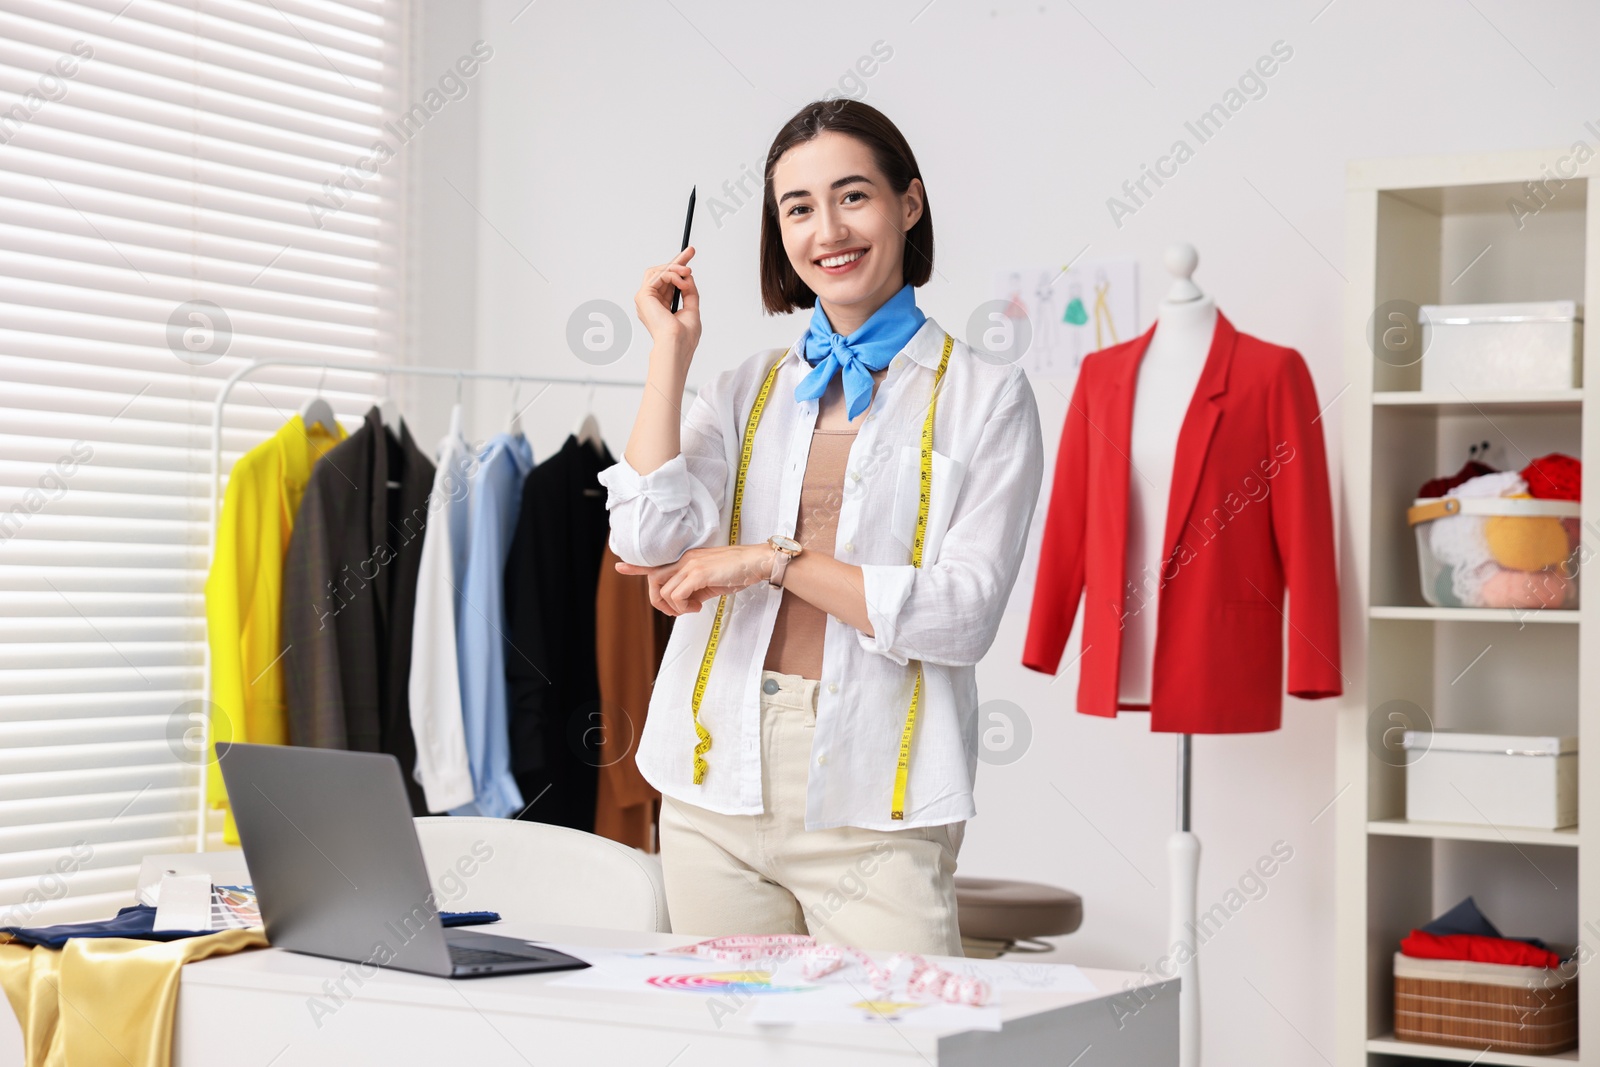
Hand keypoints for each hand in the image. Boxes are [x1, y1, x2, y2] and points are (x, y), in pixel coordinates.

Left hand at [614, 543, 771, 615]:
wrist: (756, 561)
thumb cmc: (738, 571)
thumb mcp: (711, 580)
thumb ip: (695, 587)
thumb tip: (686, 602)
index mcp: (687, 558)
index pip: (656, 562)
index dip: (636, 566)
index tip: (619, 566)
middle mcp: (685, 559)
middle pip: (654, 579)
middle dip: (658, 600)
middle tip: (675, 611)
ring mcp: (691, 565)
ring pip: (665, 591)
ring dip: (674, 607)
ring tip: (692, 609)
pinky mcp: (698, 574)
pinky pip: (677, 595)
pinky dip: (683, 607)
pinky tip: (697, 607)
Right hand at [634, 245, 700, 358]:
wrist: (677, 344)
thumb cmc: (684, 336)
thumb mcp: (691, 309)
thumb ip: (689, 292)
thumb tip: (688, 276)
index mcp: (660, 307)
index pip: (667, 283)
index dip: (677, 269)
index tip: (688, 257)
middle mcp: (650, 302)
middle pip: (661, 273)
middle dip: (677, 261)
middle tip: (690, 251)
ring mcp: (645, 299)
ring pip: (658, 271)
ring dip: (676, 268)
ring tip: (688, 273)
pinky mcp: (643, 295)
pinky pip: (658, 275)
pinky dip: (672, 275)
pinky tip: (682, 283)